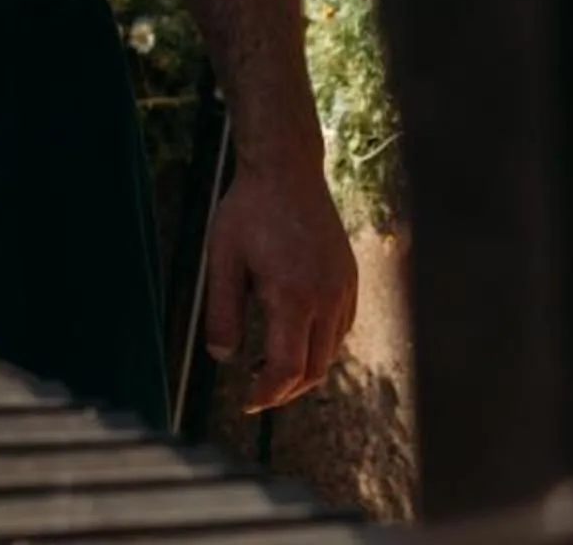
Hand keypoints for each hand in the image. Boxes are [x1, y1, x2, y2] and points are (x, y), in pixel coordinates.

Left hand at [201, 157, 358, 410]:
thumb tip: (223, 359)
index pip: (288, 368)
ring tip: (269, 367)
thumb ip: (222, 312)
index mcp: (292, 296)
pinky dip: (321, 345)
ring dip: (304, 369)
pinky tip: (295, 338)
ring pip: (332, 351)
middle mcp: (327, 298)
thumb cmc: (248, 212)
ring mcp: (344, 289)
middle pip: (315, 369)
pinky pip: (342, 328)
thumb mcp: (221, 259)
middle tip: (256, 393)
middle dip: (286, 390)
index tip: (247, 401)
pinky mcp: (350, 279)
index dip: (268, 393)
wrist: (286, 171)